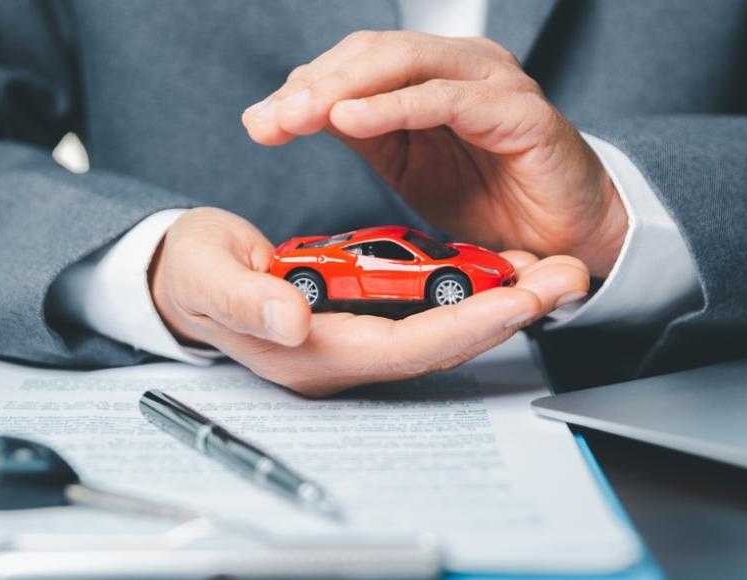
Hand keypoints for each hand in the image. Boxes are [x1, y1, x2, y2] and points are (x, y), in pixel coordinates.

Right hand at [149, 207, 588, 396]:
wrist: (184, 277)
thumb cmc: (193, 276)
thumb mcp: (208, 278)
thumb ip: (248, 301)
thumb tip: (292, 322)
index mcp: (312, 352)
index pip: (403, 347)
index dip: (463, 326)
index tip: (518, 301)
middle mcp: (345, 353)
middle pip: (439, 343)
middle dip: (505, 313)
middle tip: (563, 278)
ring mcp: (356, 337)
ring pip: (442, 328)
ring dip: (499, 301)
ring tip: (553, 270)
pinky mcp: (363, 315)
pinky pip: (428, 309)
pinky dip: (468, 289)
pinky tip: (503, 267)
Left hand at [242, 31, 627, 276]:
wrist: (565, 239)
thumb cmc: (492, 200)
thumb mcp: (410, 166)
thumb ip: (365, 132)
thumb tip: (298, 112)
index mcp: (433, 74)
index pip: (357, 61)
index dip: (306, 86)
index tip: (262, 123)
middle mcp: (462, 66)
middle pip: (373, 53)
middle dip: (314, 86)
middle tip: (270, 121)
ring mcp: (492, 83)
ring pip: (405, 64)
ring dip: (344, 89)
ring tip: (298, 118)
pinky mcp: (519, 112)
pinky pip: (445, 100)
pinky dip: (394, 107)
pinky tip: (351, 120)